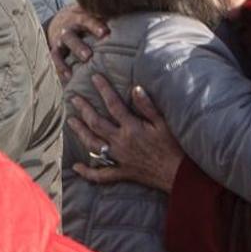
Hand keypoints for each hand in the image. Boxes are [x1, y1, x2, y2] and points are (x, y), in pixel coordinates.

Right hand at [46, 5, 108, 82]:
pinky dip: (61, 67)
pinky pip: (56, 58)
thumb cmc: (89, 20)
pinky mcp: (56, 49)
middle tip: (89, 56)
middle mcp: (70, 27)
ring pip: (64, 46)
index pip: (87, 20)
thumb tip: (133, 21)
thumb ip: (110, 19)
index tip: (105, 33)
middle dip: (79, 46)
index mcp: (81, 17)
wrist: (63, 20)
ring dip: (71, 57)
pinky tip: (69, 77)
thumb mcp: (95, 15)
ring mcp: (62, 39)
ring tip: (78, 69)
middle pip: (72, 35)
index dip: (95, 26)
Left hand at [69, 75, 184, 191]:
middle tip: (74, 98)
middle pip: (96, 123)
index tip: (94, 77)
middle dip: (84, 109)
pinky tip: (77, 166)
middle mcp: (121, 142)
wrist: (179, 175)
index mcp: (132, 128)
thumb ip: (148, 106)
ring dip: (80, 132)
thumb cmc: (174, 147)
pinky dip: (87, 172)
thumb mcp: (163, 123)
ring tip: (71, 121)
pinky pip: (100, 175)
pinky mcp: (121, 173)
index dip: (103, 89)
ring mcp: (119, 159)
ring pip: (93, 145)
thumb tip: (135, 88)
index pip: (113, 104)